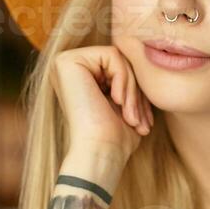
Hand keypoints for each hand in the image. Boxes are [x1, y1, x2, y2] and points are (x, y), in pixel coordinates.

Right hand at [52, 45, 153, 161]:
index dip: (135, 90)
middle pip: (118, 61)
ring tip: (131, 117)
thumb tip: (146, 55)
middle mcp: (66, 67)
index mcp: (76, 77)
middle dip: (135, 90)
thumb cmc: (114, 137)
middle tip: (138, 120)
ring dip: (132, 89)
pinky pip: (112, 55)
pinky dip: (124, 79)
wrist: (99, 153)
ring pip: (118, 58)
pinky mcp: (67, 61)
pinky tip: (116, 101)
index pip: (118, 67)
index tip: (141, 119)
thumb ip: (128, 79)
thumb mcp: (126, 104)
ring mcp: (63, 62)